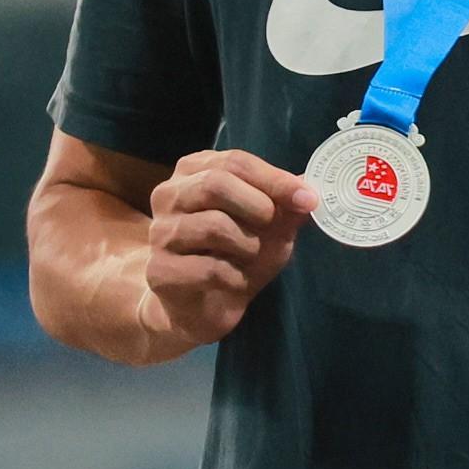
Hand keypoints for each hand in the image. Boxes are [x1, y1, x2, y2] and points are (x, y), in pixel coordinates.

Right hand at [140, 148, 315, 353]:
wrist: (205, 306)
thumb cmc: (237, 254)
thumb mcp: (272, 227)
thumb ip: (287, 206)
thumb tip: (308, 191)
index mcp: (194, 171)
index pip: (234, 162)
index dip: (274, 179)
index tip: (308, 198)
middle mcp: (169, 195)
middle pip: (215, 184)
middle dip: (258, 206)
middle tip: (272, 226)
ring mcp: (160, 233)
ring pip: (213, 225)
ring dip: (248, 245)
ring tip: (249, 256)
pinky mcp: (159, 270)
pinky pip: (209, 267)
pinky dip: (235, 277)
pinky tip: (234, 280)